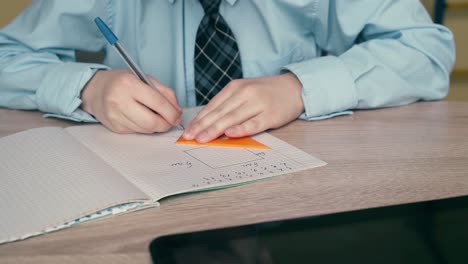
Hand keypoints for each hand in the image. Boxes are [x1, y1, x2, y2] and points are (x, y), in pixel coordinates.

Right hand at [81, 69, 181, 133]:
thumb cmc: (122, 83)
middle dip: (165, 124)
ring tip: (155, 117)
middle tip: (170, 121)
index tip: (177, 116)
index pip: (157, 103)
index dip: (171, 113)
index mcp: (129, 84)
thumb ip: (164, 92)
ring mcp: (115, 116)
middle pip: (151, 122)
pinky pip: (137, 131)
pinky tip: (141, 118)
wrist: (95, 90)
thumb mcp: (144, 78)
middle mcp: (120, 101)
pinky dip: (144, 127)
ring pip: (145, 129)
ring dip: (156, 126)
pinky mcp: (115, 128)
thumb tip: (177, 110)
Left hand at [183, 72, 303, 142]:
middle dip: (202, 126)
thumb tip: (207, 122)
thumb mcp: (244, 91)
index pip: (213, 105)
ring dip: (215, 129)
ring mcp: (258, 104)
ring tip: (202, 139)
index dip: (199, 119)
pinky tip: (229, 134)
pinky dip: (241, 129)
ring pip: (232, 118)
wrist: (295, 87)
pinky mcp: (270, 115)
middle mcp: (245, 93)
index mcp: (235, 87)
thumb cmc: (266, 92)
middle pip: (220, 112)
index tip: (187, 130)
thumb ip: (228, 104)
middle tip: (189, 137)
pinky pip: (253, 124)